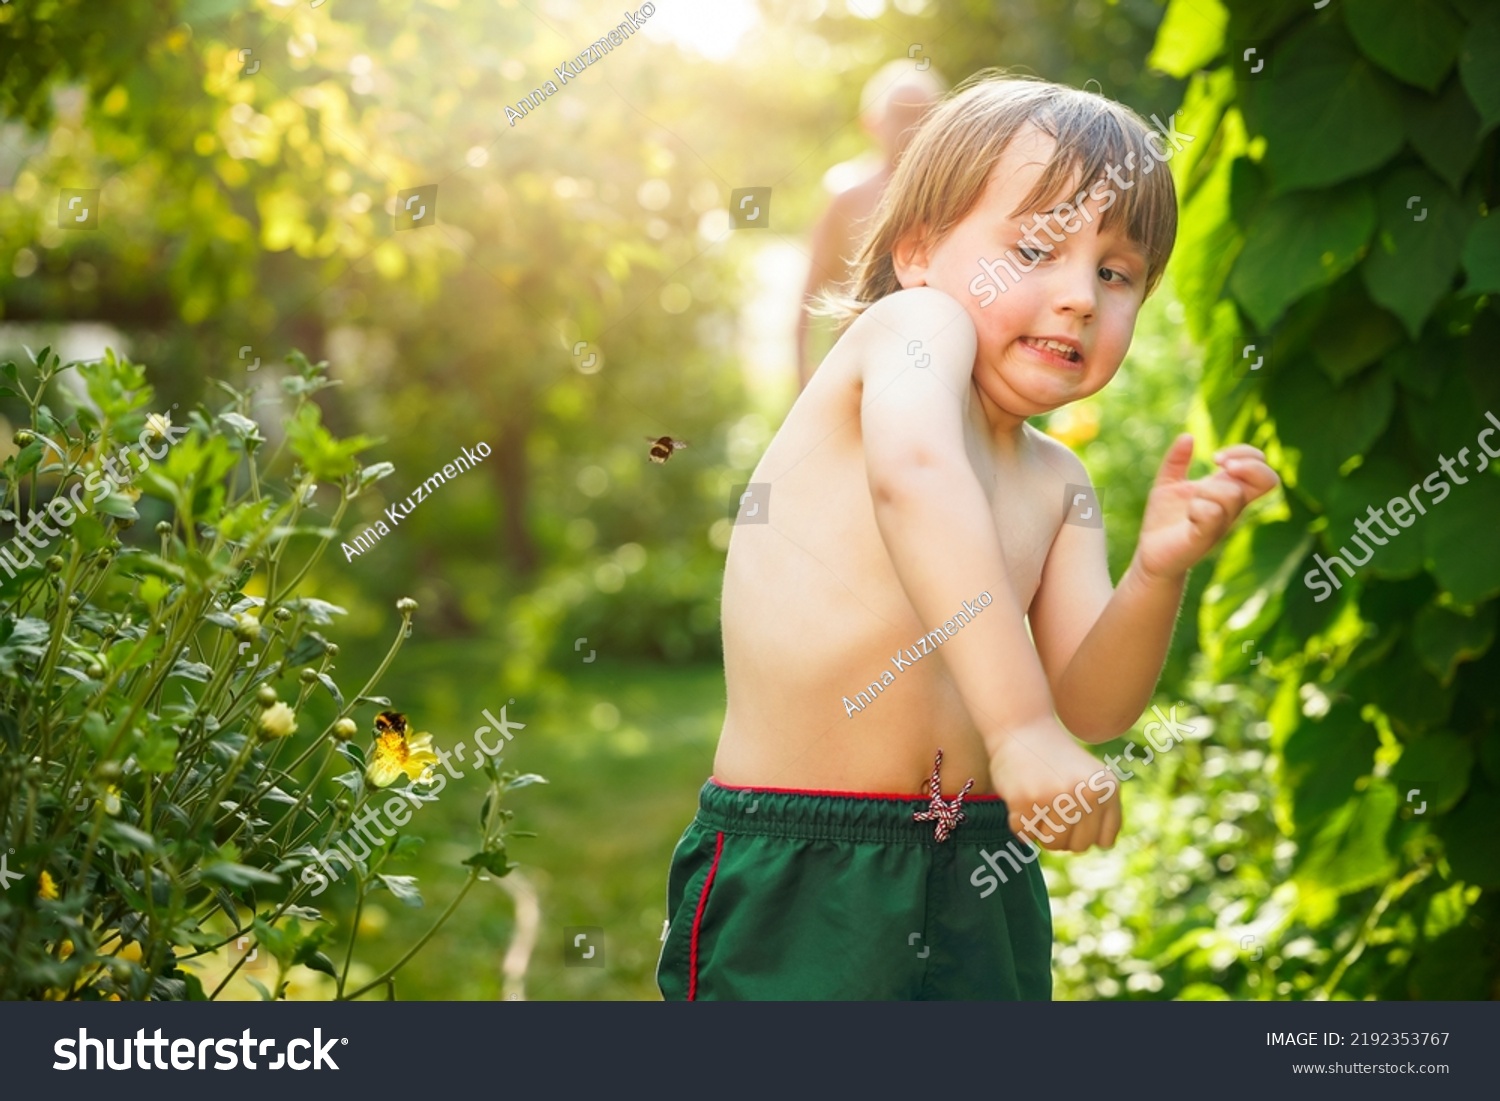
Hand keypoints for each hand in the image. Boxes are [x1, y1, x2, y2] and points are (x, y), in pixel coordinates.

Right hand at [989, 720, 1121, 852]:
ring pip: (1052, 844)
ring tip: (1036, 807)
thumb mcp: (1091, 777)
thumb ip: (1102, 808)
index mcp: (1107, 789)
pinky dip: (1019, 824)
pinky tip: (1019, 801)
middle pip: (1077, 846)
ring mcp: (1057, 797)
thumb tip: (1103, 846)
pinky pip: (1024, 834)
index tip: (1072, 817)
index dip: (1084, 834)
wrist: (1022, 727)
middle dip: (1061, 836)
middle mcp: (1087, 794)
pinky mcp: (1027, 800)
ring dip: (1040, 832)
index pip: (1103, 841)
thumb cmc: (1055, 758)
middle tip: (1049, 812)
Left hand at [1133, 434, 1279, 581]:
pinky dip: (1198, 507)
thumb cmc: (1164, 520)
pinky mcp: (1204, 537)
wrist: (1150, 553)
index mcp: (1228, 490)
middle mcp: (1232, 507)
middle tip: (1218, 465)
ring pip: (1233, 494)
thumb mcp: (1167, 482)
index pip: (1261, 466)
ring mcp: (1222, 523)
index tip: (1215, 457)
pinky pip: (1212, 515)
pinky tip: (1189, 515)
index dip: (1247, 453)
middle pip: (1269, 478)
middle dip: (1247, 464)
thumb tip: (1188, 436)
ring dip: (1209, 488)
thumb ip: (1177, 459)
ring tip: (1193, 500)